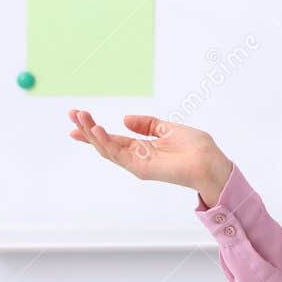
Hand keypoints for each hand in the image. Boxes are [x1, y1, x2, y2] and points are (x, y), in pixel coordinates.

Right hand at [68, 109, 234, 206]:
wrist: (210, 162)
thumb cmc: (195, 147)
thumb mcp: (168, 129)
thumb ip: (147, 124)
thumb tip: (125, 118)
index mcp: (142, 147)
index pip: (111, 138)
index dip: (94, 128)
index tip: (78, 116)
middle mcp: (135, 156)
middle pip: (104, 143)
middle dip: (86, 129)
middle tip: (72, 113)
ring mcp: (136, 163)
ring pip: (106, 148)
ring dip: (91, 133)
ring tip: (80, 118)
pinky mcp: (140, 168)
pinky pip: (118, 155)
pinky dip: (105, 142)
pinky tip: (96, 130)